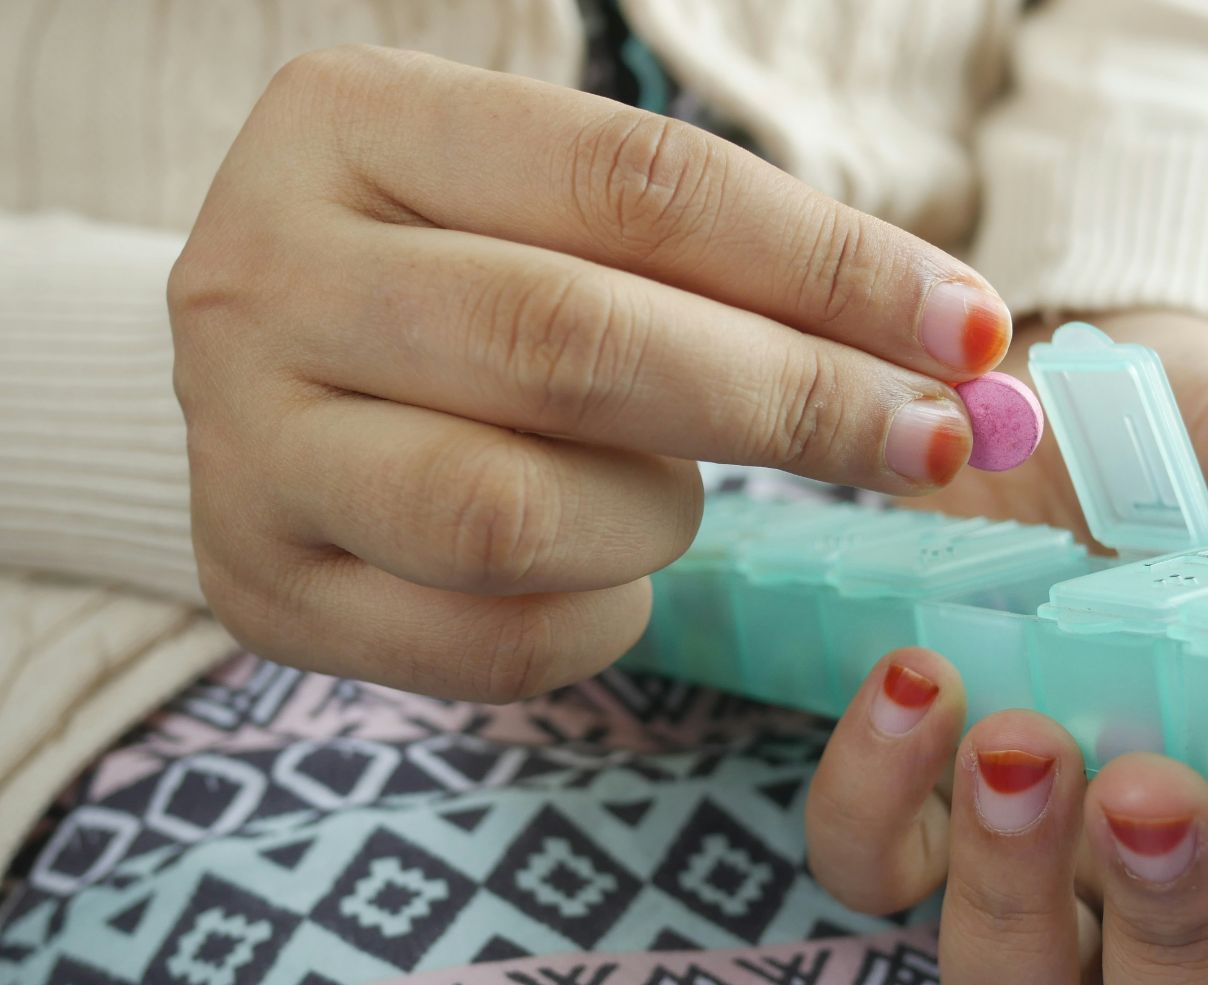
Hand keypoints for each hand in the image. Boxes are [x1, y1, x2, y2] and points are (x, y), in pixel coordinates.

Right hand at [169, 47, 1009, 700]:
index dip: (824, 263)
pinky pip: (483, 638)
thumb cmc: (461, 274)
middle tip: (928, 442)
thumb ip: (728, 261)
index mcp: (349, 122)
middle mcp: (261, 271)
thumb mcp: (555, 210)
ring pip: (512, 514)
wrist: (271, 374)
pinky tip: (606, 574)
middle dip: (789, 401)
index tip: (968, 330)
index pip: (630, 182)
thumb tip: (963, 353)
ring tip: (671, 494)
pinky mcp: (255, 584)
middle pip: (571, 344)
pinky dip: (596, 619)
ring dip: (655, 518)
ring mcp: (239, 440)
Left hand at [807, 312, 1207, 984]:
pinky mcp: (903, 792)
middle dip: (1169, 950)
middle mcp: (1157, 870)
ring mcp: (1022, 847)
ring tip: (1015, 735)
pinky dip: (873, 797)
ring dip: (1011, 896)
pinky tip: (911, 674)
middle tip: (1145, 789)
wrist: (1054, 373)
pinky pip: (866, 867)